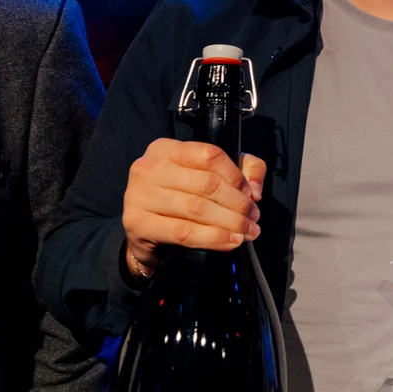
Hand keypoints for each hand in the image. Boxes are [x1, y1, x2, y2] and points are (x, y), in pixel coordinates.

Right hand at [121, 138, 265, 276]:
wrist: (144, 234)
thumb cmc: (179, 198)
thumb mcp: (207, 175)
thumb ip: (242, 169)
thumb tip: (254, 190)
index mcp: (165, 149)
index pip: (209, 154)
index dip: (236, 176)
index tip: (251, 194)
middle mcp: (149, 168)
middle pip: (206, 183)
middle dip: (238, 203)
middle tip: (253, 218)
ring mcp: (139, 195)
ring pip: (197, 208)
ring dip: (230, 222)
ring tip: (247, 232)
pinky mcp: (138, 223)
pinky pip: (183, 232)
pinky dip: (212, 238)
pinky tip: (230, 242)